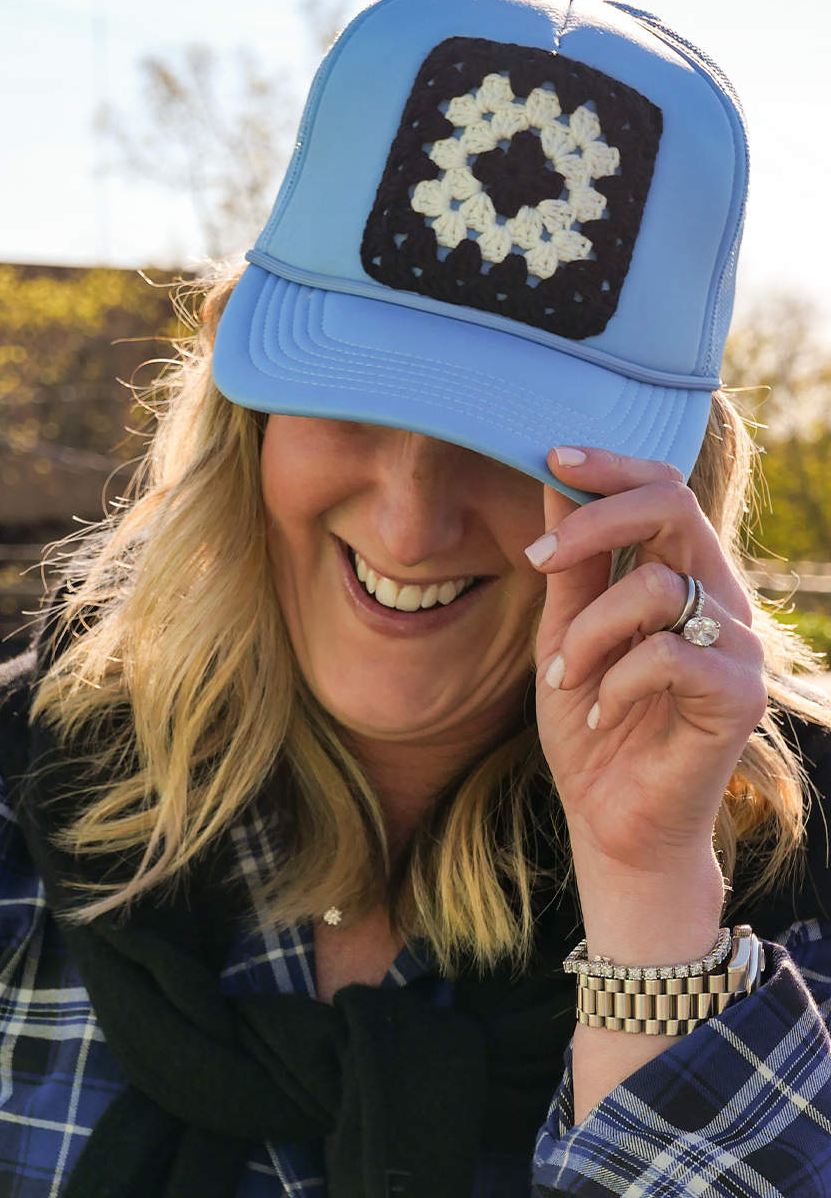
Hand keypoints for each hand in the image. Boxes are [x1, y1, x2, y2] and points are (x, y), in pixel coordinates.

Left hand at [527, 447, 765, 944]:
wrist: (612, 820)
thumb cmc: (589, 721)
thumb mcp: (564, 634)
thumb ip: (568, 565)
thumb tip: (553, 480)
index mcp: (680, 576)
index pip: (663, 489)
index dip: (611, 465)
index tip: (550, 455)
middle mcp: (718, 599)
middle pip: (673, 507)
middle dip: (593, 520)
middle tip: (537, 558)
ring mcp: (736, 646)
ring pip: (653, 586)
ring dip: (587, 634)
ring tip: (565, 681)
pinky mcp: (739, 695)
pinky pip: (665, 655)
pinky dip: (611, 684)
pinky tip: (598, 716)